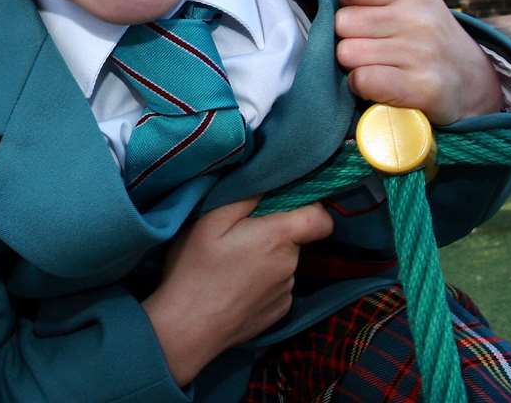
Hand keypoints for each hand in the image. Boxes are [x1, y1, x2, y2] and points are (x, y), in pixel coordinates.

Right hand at [142, 197, 333, 385]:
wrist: (189, 327)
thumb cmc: (196, 268)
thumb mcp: (209, 220)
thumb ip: (244, 198)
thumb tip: (268, 184)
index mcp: (279, 237)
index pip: (321, 219)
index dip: (309, 208)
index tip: (283, 204)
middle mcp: (291, 265)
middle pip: (295, 239)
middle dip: (273, 232)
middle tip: (238, 236)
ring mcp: (287, 292)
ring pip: (284, 263)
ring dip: (267, 258)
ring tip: (232, 265)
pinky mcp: (279, 312)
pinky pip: (277, 286)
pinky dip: (263, 283)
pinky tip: (236, 288)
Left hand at [334, 0, 503, 124]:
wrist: (472, 83)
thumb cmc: (427, 40)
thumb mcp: (412, 4)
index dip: (346, 3)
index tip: (360, 15)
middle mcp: (419, 19)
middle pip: (343, 22)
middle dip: (348, 37)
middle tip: (370, 47)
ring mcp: (421, 53)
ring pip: (346, 53)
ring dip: (353, 64)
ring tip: (377, 66)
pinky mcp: (421, 87)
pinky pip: (361, 79)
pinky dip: (361, 85)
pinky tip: (377, 84)